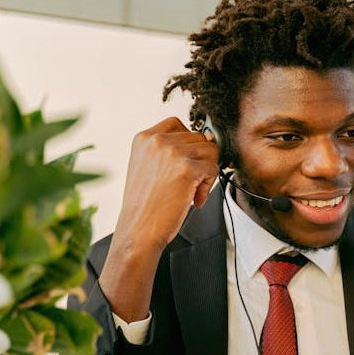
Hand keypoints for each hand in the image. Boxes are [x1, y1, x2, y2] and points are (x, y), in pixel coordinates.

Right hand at [116, 117, 218, 252]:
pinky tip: (195, 199)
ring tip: (192, 191)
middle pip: (199, 137)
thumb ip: (170, 151)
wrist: (139, 230)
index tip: (186, 162)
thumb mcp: (147, 167)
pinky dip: (209, 185)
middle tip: (190, 184)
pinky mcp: (187, 168)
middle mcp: (157, 141)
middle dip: (199, 161)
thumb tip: (210, 140)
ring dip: (206, 172)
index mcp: (144, 138)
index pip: (178, 124)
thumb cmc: (145, 204)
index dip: (188, 143)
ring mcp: (172, 153)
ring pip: (210, 151)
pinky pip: (213, 167)